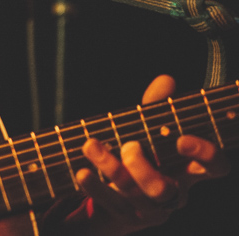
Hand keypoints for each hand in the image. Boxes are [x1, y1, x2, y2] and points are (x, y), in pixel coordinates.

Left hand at [70, 75, 230, 234]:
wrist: (115, 197)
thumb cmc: (140, 154)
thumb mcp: (146, 129)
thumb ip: (156, 107)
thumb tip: (166, 80)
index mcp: (187, 170)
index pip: (214, 167)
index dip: (206, 155)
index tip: (182, 139)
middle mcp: (172, 193)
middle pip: (166, 191)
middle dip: (144, 168)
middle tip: (128, 146)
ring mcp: (148, 209)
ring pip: (135, 196)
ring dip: (111, 168)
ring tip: (91, 145)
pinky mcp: (124, 216)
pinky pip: (110, 204)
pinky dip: (94, 187)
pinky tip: (82, 171)